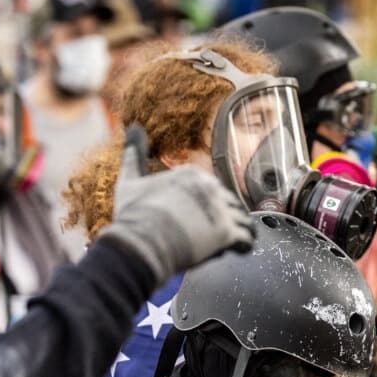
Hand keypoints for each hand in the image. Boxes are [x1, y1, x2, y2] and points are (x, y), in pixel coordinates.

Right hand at [98, 126, 255, 286]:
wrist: (141, 242)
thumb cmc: (134, 215)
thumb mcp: (130, 180)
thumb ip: (134, 153)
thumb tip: (134, 127)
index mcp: (192, 174)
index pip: (209, 189)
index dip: (202, 207)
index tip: (189, 220)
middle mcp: (210, 187)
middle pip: (227, 203)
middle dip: (220, 218)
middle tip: (204, 235)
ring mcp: (221, 209)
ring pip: (241, 219)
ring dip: (234, 231)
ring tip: (222, 243)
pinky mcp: (228, 232)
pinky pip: (247, 239)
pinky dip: (242, 245)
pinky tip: (235, 249)